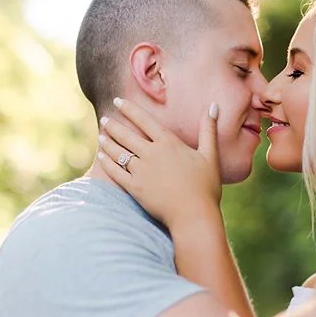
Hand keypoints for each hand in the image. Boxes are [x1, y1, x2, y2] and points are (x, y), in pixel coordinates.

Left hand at [97, 98, 221, 227]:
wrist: (194, 215)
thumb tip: (214, 105)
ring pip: (119, 152)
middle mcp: (152, 154)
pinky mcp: (135, 188)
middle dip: (114, 125)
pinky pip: (116, 172)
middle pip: (127, 135)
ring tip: (101, 136)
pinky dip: (107, 163)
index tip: (118, 101)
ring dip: (108, 142)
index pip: (145, 120)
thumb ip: (209, 129)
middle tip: (104, 119)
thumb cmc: (205, 187)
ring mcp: (141, 171)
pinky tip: (101, 157)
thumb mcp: (210, 155)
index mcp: (169, 143)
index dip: (130, 109)